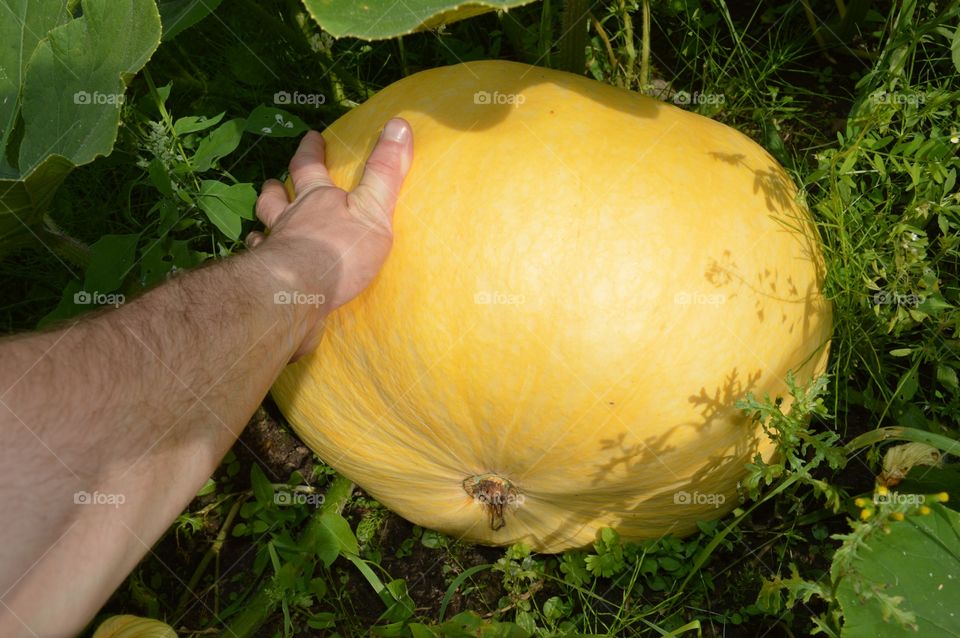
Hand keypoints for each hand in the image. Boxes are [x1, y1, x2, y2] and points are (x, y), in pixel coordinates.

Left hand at [248, 118, 412, 358]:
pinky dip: (260, 259)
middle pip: (274, 197)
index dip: (311, 150)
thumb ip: (385, 172)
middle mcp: (289, 219)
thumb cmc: (339, 250)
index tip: (311, 137)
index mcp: (316, 200)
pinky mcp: (267, 277)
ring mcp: (273, 247)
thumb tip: (400, 124)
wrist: (298, 292)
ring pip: (262, 228)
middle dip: (276, 186)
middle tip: (273, 181)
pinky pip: (259, 263)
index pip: (309, 166)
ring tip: (261, 224)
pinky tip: (261, 264)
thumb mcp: (372, 209)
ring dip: (263, 222)